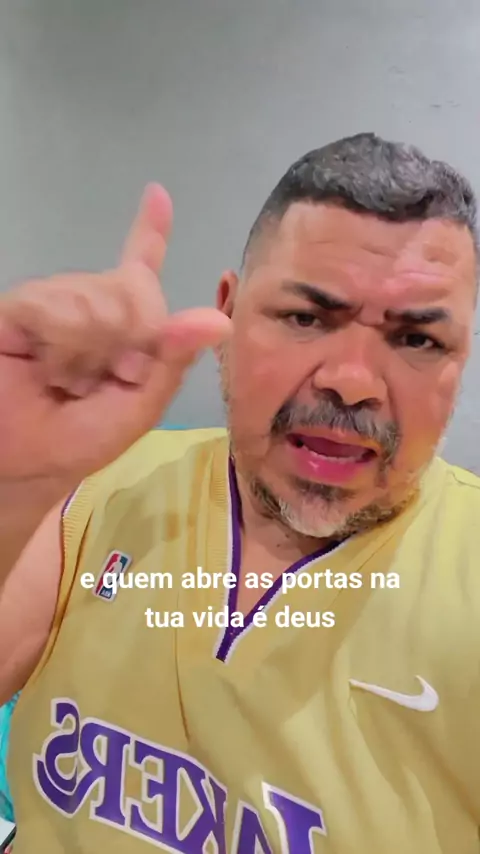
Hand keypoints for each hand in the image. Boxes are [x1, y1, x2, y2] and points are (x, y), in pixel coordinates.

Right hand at [0, 184, 230, 484]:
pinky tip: (46, 366)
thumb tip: (217, 319)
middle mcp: (90, 304)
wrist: (21, 462)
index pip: (137, 270)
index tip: (157, 194)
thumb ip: (172, 362)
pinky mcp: (22, 306)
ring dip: (91, 350)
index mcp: (123, 327)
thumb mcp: (137, 409)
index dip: (149, 231)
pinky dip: (61, 344)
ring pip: (98, 297)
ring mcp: (56, 301)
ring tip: (67, 379)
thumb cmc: (75, 441)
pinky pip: (56, 306)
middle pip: (135, 290)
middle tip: (107, 379)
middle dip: (132, 341)